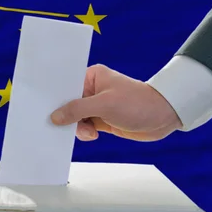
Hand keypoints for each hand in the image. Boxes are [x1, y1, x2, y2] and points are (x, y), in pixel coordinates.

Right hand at [50, 64, 182, 140]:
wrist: (164, 116)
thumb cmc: (139, 102)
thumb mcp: (104, 105)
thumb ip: (77, 110)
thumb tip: (56, 116)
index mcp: (91, 76)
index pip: (66, 86)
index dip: (55, 98)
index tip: (47, 109)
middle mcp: (92, 90)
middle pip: (68, 104)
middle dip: (66, 116)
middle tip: (64, 125)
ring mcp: (97, 105)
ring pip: (75, 118)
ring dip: (78, 127)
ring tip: (89, 131)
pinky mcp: (102, 119)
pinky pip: (85, 126)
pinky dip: (85, 133)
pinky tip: (93, 135)